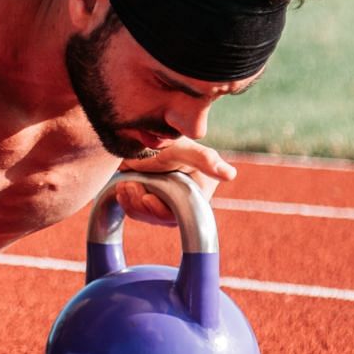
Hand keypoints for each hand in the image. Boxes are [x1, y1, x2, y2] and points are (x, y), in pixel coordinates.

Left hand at [116, 139, 234, 225]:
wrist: (138, 135)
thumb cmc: (167, 140)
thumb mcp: (184, 149)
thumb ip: (205, 160)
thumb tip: (230, 174)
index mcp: (200, 190)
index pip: (183, 215)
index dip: (163, 211)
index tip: (148, 199)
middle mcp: (186, 200)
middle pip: (162, 219)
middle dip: (142, 205)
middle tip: (129, 185)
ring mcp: (166, 202)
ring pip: (147, 216)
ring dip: (132, 202)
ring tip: (125, 183)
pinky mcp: (149, 201)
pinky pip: (137, 211)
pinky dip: (126, 201)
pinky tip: (123, 187)